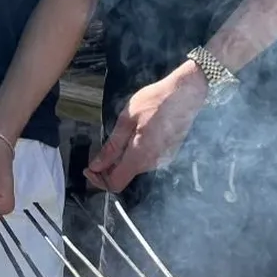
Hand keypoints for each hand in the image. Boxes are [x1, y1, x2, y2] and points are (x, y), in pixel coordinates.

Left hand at [86, 61, 207, 192]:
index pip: (115, 183)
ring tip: (120, 137)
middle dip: (109, 168)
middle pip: (125, 176)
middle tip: (100, 151)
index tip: (89, 168)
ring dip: (122, 160)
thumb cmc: (156, 100)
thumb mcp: (127, 119)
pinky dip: (135, 154)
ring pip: (135, 168)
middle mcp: (153, 163)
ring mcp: (163, 160)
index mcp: (140, 155)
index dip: (99, 180)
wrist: (186, 93)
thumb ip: (112, 146)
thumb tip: (97, 165)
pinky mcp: (168, 154)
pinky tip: (134, 136)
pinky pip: (146, 160)